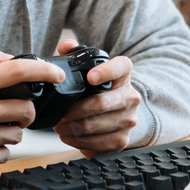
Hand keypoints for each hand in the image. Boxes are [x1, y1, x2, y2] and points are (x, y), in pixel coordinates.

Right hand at [0, 43, 65, 175]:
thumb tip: (11, 57)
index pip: (17, 71)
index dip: (44, 70)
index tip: (56, 74)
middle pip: (27, 109)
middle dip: (25, 108)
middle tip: (12, 108)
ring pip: (18, 134)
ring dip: (11, 129)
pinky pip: (6, 153)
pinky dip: (0, 148)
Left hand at [53, 38, 140, 156]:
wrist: (119, 114)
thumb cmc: (99, 89)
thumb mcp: (90, 69)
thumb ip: (76, 53)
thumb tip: (65, 46)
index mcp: (124, 74)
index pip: (120, 67)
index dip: (105, 71)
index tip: (90, 77)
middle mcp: (130, 96)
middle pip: (99, 104)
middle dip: (72, 111)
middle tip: (58, 113)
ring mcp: (128, 120)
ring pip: (93, 126)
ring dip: (70, 128)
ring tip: (59, 125)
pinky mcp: (122, 141)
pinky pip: (95, 143)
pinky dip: (77, 141)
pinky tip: (69, 135)